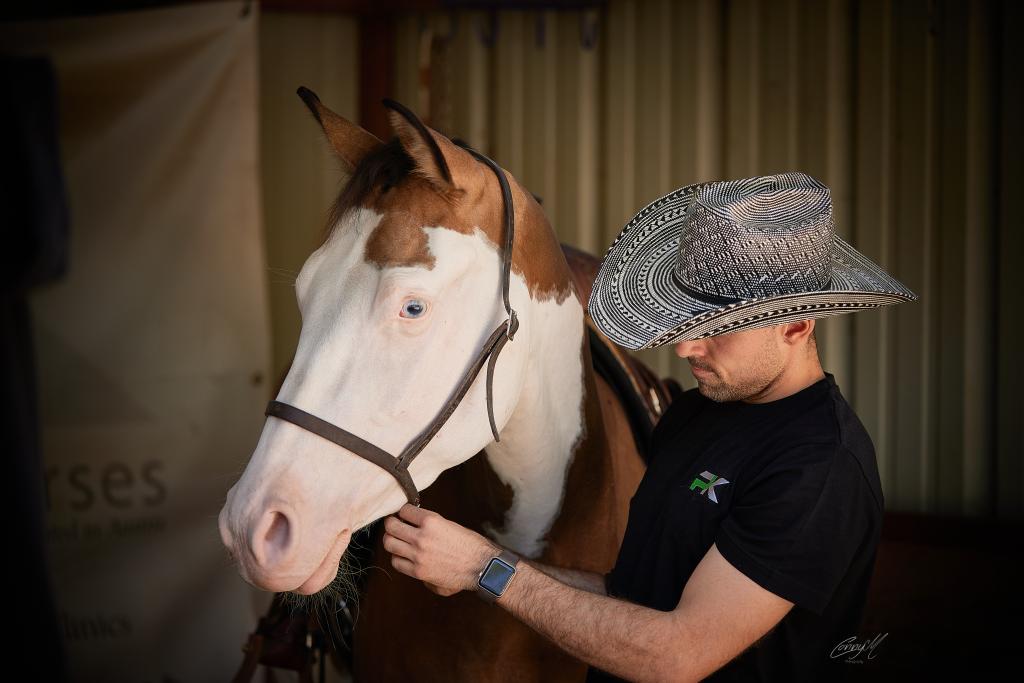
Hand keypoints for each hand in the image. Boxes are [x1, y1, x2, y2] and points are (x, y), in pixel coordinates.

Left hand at [383, 504, 498, 596]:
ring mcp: (418, 555)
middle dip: (391, 524)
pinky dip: (397, 558)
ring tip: (396, 540)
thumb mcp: (449, 525)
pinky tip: (403, 556)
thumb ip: (430, 524)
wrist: (481, 566)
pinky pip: (397, 562)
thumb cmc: (470, 545)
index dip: (402, 512)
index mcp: (431, 521)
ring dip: (391, 540)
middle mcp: (421, 537)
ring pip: (390, 544)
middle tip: (393, 525)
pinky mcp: (418, 571)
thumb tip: (413, 524)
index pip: (404, 511)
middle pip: (391, 527)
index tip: (402, 514)